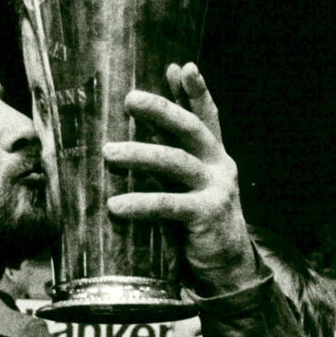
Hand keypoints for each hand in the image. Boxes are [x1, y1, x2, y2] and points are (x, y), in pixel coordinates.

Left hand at [103, 63, 257, 295]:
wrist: (227, 269)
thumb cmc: (197, 226)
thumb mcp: (187, 189)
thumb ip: (171, 164)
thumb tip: (132, 143)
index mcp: (215, 157)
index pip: (207, 117)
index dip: (195, 92)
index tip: (181, 67)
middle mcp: (220, 167)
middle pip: (191, 129)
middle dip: (162, 110)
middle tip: (129, 98)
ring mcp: (216, 190)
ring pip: (176, 162)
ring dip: (140, 154)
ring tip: (108, 152)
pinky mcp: (206, 216)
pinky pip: (169, 205)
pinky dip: (140, 203)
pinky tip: (115, 205)